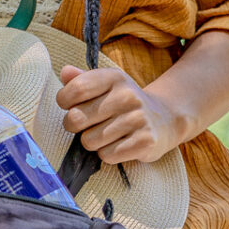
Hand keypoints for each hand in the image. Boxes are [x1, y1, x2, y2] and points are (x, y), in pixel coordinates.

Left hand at [55, 65, 187, 164]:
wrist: (164, 119)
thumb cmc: (124, 103)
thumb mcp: (106, 85)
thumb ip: (81, 79)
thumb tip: (64, 73)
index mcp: (114, 77)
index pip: (75, 89)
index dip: (64, 101)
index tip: (69, 105)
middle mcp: (127, 95)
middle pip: (76, 118)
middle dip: (74, 126)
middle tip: (87, 124)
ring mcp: (138, 119)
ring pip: (89, 141)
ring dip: (93, 142)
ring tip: (107, 134)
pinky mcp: (145, 142)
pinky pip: (107, 155)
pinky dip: (108, 154)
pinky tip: (119, 144)